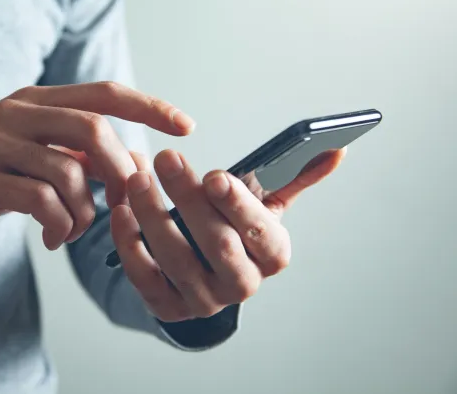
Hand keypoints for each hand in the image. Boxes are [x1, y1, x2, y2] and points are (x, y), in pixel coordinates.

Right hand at [0, 82, 194, 248]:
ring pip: (68, 169)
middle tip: (122, 204)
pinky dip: (58, 224)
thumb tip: (133, 162)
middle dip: (119, 170)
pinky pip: (39, 200)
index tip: (186, 126)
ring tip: (73, 230)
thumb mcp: (27, 150)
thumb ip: (73, 150)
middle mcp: (16, 113)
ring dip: (85, 210)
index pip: (103, 93)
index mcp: (34, 100)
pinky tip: (52, 237)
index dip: (149, 106)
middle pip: (92, 128)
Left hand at [110, 148, 345, 321]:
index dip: (239, 206)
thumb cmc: (233, 228)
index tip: (215, 175)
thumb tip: (336, 149)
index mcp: (272, 256)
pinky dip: (129, 245)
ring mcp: (203, 300)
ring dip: (153, 215)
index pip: (263, 236)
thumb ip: (293, 177)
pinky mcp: (167, 307)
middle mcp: (241, 284)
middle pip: (217, 244)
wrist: (203, 273)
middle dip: (189, 199)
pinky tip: (120, 211)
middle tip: (165, 158)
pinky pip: (145, 278)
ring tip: (136, 177)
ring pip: (176, 259)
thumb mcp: (263, 205)